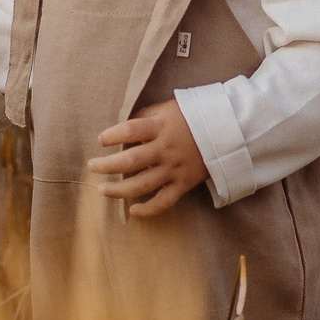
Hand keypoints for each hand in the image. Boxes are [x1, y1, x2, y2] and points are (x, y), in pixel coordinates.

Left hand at [87, 99, 209, 217]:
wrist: (227, 131)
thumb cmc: (193, 116)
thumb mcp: (168, 108)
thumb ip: (145, 116)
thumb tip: (122, 126)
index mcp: (161, 126)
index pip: (130, 130)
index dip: (112, 135)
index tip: (101, 140)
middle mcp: (165, 149)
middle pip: (131, 160)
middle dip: (107, 165)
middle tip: (92, 167)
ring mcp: (174, 169)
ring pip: (142, 184)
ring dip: (119, 190)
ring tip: (102, 190)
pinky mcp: (183, 184)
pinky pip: (164, 201)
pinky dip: (148, 209)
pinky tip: (133, 210)